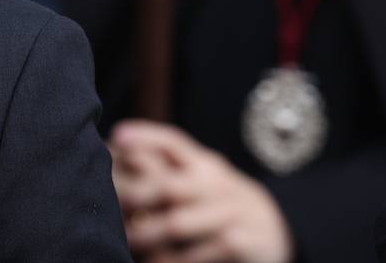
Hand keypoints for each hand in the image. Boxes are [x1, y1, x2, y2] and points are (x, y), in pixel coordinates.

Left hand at [108, 120, 292, 262]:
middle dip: (136, 197)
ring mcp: (231, 213)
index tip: (116, 136)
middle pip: (169, 186)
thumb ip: (168, 168)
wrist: (273, 231)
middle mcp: (218, 183)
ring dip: (148, 235)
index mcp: (204, 164)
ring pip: (179, 224)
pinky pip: (201, 253)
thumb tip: (117, 149)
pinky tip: (156, 262)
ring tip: (128, 242)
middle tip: (112, 208)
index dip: (145, 137)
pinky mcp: (242, 243)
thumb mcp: (201, 180)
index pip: (173, 142)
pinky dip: (174, 261)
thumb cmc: (219, 204)